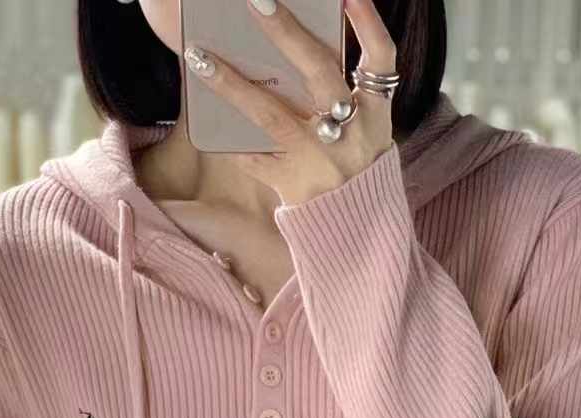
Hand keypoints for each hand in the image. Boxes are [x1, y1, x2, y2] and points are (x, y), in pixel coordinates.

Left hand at [184, 0, 396, 205]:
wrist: (359, 232)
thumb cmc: (357, 168)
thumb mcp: (368, 129)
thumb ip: (344, 91)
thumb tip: (294, 46)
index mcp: (376, 112)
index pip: (381, 57)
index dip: (368, 23)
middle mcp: (351, 131)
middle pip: (319, 71)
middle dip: (287, 32)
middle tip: (256, 1)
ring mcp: (319, 159)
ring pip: (272, 114)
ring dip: (232, 84)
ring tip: (199, 58)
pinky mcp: (292, 184)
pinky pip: (254, 156)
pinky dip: (232, 138)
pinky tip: (207, 117)